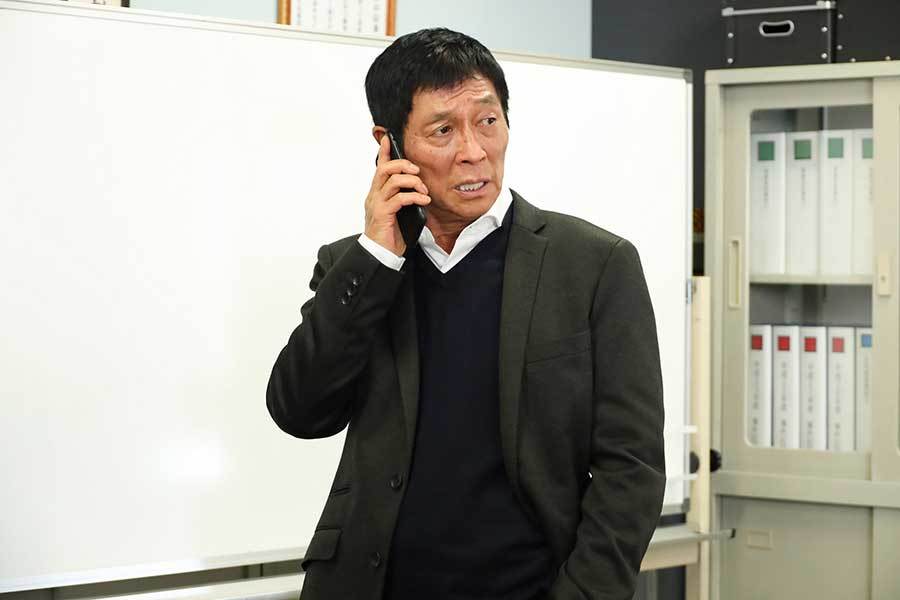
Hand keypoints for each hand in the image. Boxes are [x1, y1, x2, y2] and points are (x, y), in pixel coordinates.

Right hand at [364, 134, 430, 256]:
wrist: (380, 254)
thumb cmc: (390, 235)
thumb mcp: (399, 212)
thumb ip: (404, 199)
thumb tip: (420, 190)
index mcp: (377, 193)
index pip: (379, 167)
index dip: (384, 152)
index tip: (388, 139)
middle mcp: (374, 196)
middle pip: (385, 169)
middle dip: (403, 165)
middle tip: (417, 171)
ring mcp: (377, 204)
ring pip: (393, 180)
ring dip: (413, 182)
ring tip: (424, 192)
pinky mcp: (383, 214)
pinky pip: (399, 198)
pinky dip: (414, 197)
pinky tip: (424, 201)